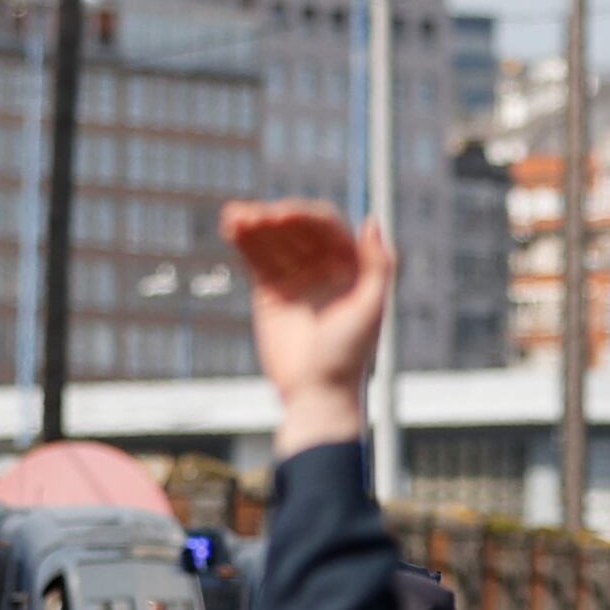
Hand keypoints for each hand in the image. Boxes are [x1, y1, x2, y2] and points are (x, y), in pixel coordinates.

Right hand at [223, 201, 394, 452]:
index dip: (303, 216)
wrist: (316, 394)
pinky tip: (231, 226)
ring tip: (234, 216)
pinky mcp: (270, 292)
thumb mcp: (370, 309)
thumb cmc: (348, 356)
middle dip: (274, 219)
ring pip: (273, 241)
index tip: (281, 216)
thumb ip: (378, 265)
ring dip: (254, 224)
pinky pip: (256, 259)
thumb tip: (370, 220)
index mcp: (351, 267)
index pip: (325, 228)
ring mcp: (296, 278)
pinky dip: (244, 241)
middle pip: (295, 230)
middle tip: (255, 218)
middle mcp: (323, 267)